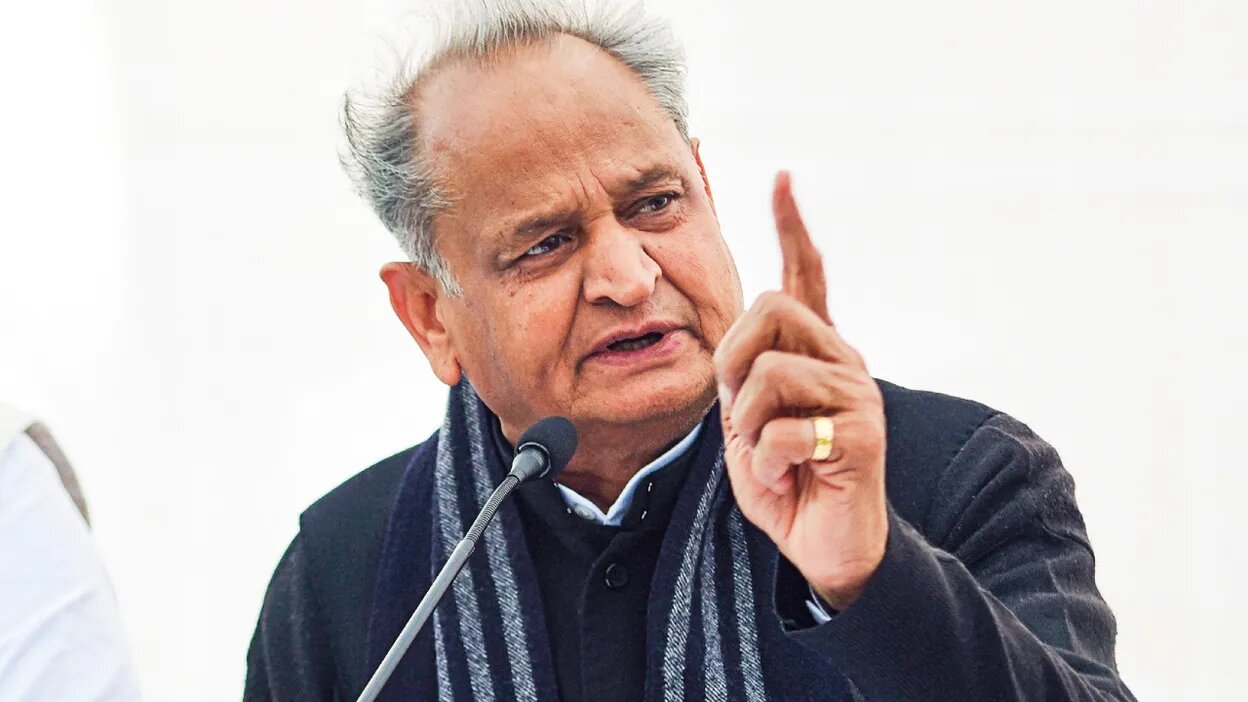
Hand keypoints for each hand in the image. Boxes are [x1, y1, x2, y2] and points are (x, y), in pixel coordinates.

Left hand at [715, 172, 887, 610]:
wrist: (824, 545)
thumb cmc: (785, 480)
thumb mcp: (747, 421)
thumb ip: (741, 378)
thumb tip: (731, 351)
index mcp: (813, 351)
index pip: (806, 276)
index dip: (792, 228)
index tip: (781, 178)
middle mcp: (842, 359)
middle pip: (769, 309)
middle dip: (732, 360)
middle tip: (741, 411)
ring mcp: (856, 393)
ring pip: (767, 373)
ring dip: (746, 426)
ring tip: (769, 455)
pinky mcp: (862, 433)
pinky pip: (781, 430)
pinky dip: (765, 464)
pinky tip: (786, 478)